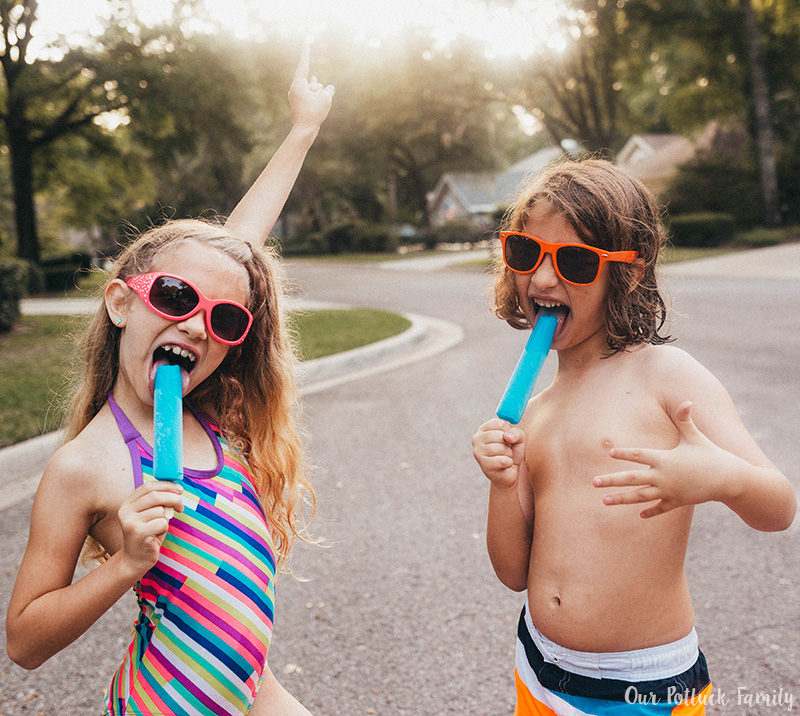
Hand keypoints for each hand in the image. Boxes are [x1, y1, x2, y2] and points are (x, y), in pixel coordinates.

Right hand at [117, 481, 183, 575]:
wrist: (135, 560)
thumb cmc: (147, 535)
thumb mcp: (150, 515)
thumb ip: (158, 502)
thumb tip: (176, 488)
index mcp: (127, 503)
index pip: (148, 486)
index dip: (166, 485)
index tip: (180, 489)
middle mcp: (125, 511)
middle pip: (156, 496)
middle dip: (174, 498)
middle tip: (181, 507)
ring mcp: (130, 522)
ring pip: (160, 510)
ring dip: (166, 519)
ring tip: (158, 529)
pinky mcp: (138, 533)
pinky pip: (162, 523)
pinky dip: (164, 529)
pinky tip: (156, 536)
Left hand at [289, 39, 333, 130]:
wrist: (304, 131)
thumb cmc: (313, 114)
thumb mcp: (325, 99)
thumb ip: (329, 90)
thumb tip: (329, 88)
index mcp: (298, 84)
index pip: (304, 65)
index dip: (306, 52)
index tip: (306, 41)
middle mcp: (295, 88)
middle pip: (313, 83)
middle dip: (319, 89)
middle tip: (316, 103)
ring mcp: (297, 96)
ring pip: (313, 90)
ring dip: (319, 94)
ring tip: (318, 105)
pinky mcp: (300, 103)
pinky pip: (310, 95)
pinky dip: (316, 95)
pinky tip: (318, 86)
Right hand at [472, 418, 525, 489]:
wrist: (510, 472)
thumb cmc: (512, 453)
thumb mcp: (518, 439)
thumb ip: (516, 433)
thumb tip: (507, 437)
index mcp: (484, 429)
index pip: (499, 423)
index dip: (508, 431)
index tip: (507, 438)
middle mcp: (477, 439)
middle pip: (500, 435)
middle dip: (508, 444)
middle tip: (506, 450)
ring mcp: (478, 452)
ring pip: (501, 448)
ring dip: (509, 454)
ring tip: (504, 457)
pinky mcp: (484, 465)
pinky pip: (503, 460)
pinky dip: (509, 463)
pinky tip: (504, 465)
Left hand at [593, 401, 736, 517]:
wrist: (730, 480)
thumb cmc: (712, 455)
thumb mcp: (696, 437)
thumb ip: (685, 420)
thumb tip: (687, 401)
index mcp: (665, 459)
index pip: (639, 455)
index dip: (625, 453)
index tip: (610, 453)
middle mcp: (663, 476)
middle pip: (631, 479)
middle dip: (611, 481)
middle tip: (593, 483)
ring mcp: (669, 491)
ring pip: (640, 496)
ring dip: (621, 499)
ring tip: (604, 501)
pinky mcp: (677, 502)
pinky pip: (660, 508)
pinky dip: (650, 511)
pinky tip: (639, 515)